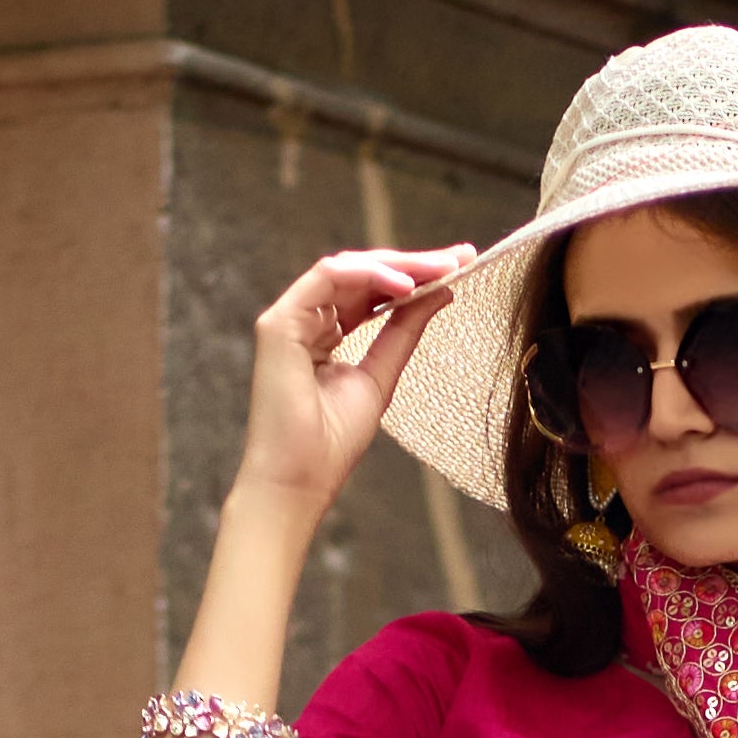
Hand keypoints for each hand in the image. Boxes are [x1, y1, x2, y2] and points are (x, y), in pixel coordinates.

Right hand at [236, 245, 475, 513]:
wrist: (299, 481)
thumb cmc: (332, 443)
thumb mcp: (382, 376)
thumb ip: (405, 331)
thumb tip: (442, 291)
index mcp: (327, 335)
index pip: (371, 292)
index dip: (414, 277)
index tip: (458, 266)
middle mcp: (306, 321)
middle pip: (361, 275)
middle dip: (412, 263)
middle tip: (458, 257)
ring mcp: (289, 319)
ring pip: (346, 269)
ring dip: (396, 265)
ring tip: (438, 269)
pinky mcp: (278, 323)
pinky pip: (327, 278)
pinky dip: (367, 275)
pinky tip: (405, 285)